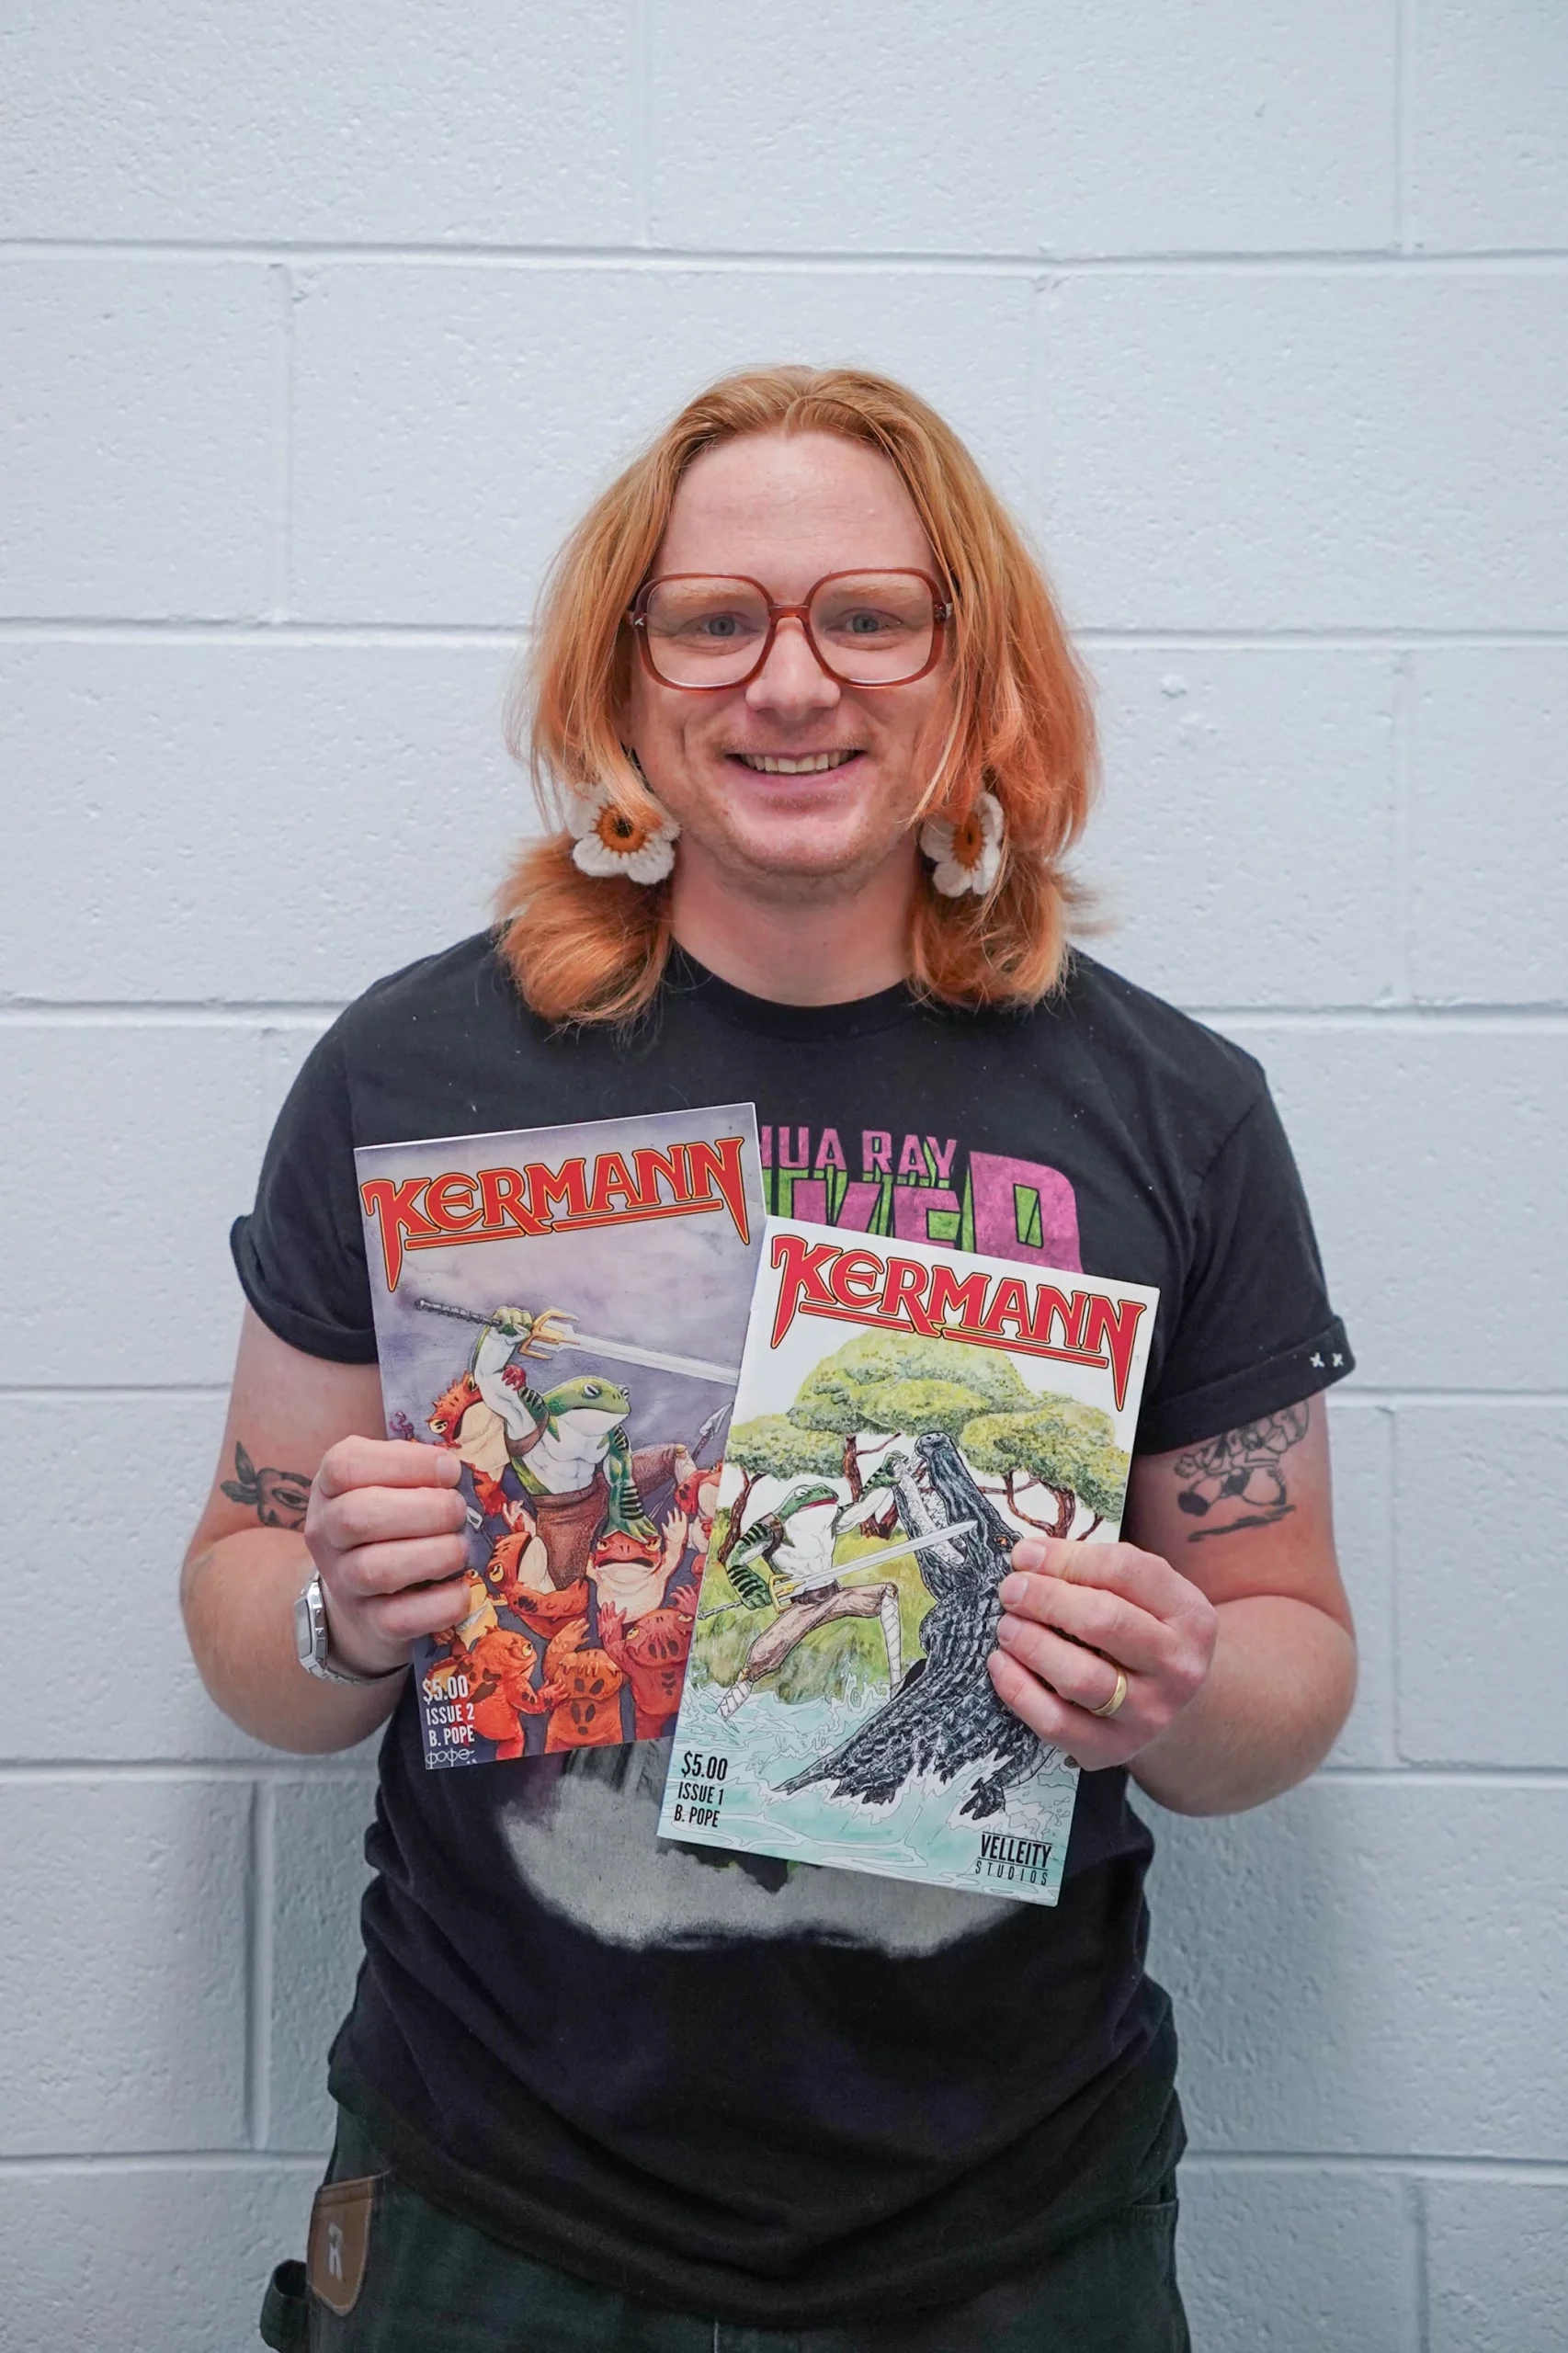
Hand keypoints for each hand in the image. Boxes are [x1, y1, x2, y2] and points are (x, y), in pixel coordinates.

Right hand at [304, 1437, 470, 1677]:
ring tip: (461, 1548)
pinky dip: (440, 1604)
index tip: (450, 1470)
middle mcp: (326, 1533)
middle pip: (358, 1516)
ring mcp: (343, 1582)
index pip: (347, 1465)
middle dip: (425, 1510)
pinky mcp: (369, 1623)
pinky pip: (400, 1618)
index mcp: (331, 1487)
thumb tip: (462, 1470)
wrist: (366, 1597)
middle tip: (459, 1511)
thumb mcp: (392, 1485)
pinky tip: (462, 1590)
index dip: (406, 1462)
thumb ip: (420, 1471)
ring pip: (376, 1569)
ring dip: (434, 1554)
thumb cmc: (392, 1522)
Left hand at [987, 1535, 1217, 1770]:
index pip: (1126, 1571)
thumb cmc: (1143, 1632)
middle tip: (1011, 1590)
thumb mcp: (1144, 1594)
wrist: (1172, 1706)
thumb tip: (1027, 1557)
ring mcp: (1148, 1714)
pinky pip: (1056, 1722)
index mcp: (1190, 1616)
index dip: (1067, 1558)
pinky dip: (1018, 1690)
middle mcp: (1178, 1667)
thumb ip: (1095, 1569)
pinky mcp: (1112, 1748)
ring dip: (1032, 1644)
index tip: (1025, 1555)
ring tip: (1007, 1626)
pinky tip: (1001, 1663)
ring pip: (1080, 1678)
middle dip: (1046, 1599)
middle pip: (1105, 1622)